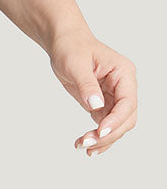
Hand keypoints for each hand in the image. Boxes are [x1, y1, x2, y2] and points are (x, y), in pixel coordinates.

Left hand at [46, 27, 137, 156]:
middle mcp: (124, 87)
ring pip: (117, 126)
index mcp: (123, 73)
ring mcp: (115, 97)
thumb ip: (87, 84)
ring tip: (84, 146)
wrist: (62, 42)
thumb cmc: (71, 46)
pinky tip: (87, 144)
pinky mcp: (105, 104)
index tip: (100, 131)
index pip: (127, 102)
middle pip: (125, 119)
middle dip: (108, 134)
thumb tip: (96, 106)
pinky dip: (98, 136)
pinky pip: (106, 125)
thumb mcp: (75, 63)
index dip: (116, 120)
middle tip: (88, 142)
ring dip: (103, 139)